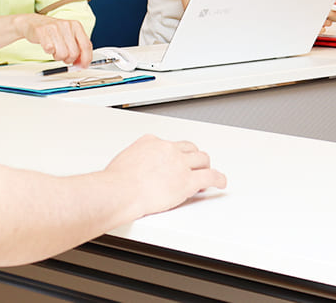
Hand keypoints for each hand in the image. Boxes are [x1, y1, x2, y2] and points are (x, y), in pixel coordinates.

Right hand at [14, 14, 92, 67]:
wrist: (33, 22)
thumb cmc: (53, 31)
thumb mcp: (69, 36)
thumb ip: (78, 48)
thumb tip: (82, 64)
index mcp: (76, 26)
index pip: (86, 45)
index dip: (86, 59)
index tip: (83, 66)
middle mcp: (67, 25)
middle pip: (74, 53)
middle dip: (69, 59)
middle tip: (64, 57)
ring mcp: (54, 28)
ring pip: (62, 54)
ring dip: (58, 57)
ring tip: (55, 50)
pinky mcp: (42, 32)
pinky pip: (50, 50)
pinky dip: (49, 52)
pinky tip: (47, 46)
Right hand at [104, 134, 226, 219]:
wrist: (118, 192)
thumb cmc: (115, 182)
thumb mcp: (122, 160)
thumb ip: (134, 160)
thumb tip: (132, 168)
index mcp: (151, 142)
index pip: (170, 144)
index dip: (176, 153)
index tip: (176, 159)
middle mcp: (168, 149)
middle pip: (189, 149)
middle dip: (193, 158)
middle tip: (193, 167)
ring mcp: (180, 164)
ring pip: (202, 159)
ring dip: (205, 167)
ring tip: (206, 173)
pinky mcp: (187, 181)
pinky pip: (210, 177)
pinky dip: (218, 179)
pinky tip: (221, 182)